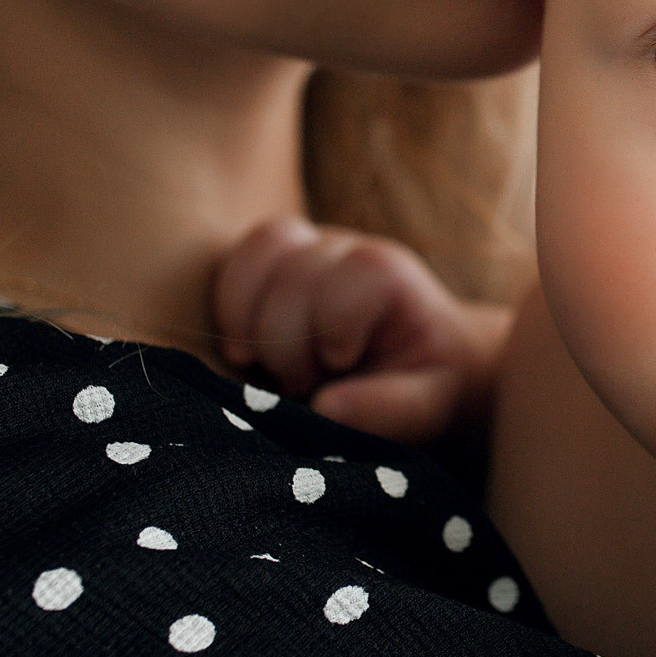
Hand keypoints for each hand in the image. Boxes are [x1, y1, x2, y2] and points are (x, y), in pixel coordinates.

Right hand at [211, 217, 510, 445]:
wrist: (409, 362)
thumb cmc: (419, 383)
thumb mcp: (426, 405)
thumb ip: (387, 409)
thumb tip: (326, 407)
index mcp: (391, 276)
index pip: (360, 270)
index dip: (337, 322)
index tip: (339, 364)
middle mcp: (348, 251)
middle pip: (300, 269)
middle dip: (288, 340)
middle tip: (301, 384)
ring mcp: (307, 249)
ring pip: (265, 247)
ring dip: (250, 317)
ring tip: (264, 366)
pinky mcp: (271, 265)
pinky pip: (236, 260)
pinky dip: (230, 307)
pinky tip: (245, 354)